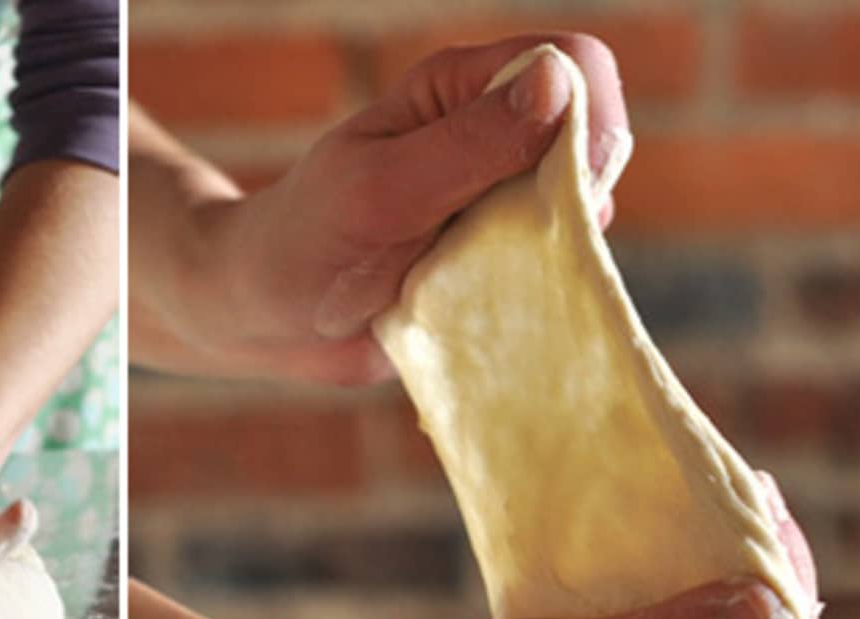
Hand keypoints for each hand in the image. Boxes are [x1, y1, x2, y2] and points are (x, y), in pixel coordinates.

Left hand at [169, 34, 628, 384]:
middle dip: (581, 189)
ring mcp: (498, 197)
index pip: (572, 62)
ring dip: (559, 245)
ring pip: (584, 206)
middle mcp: (489, 134)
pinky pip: (556, 263)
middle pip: (596, 135)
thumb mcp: (379, 192)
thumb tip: (557, 87)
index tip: (571, 182)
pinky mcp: (497, 255)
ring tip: (490, 275)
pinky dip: (544, 286)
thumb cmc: (303, 240)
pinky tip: (495, 303)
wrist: (263, 315)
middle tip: (519, 240)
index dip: (591, 113)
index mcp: (458, 90)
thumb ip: (466, 145)